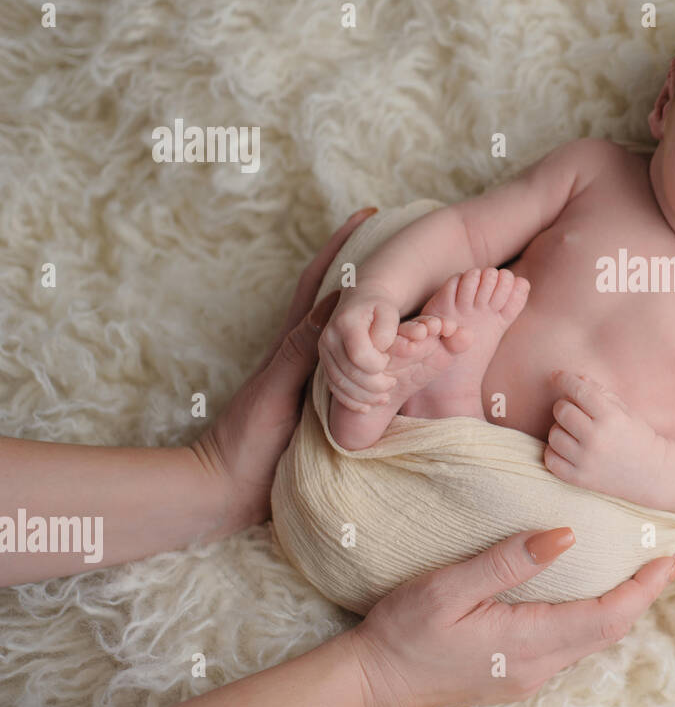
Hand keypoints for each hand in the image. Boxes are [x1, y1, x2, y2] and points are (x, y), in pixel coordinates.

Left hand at [189, 207, 377, 533]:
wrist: (225, 490)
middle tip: (405, 246)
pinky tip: (399, 355)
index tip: (367, 216)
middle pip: (342, 301)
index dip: (342, 247)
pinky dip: (379, 354)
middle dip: (370, 269)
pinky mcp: (324, 407)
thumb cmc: (245, 441)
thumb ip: (302, 349)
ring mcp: (316, 380)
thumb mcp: (276, 389)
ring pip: (355, 335)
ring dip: (381, 312)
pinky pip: (360, 371)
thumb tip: (337, 304)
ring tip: (416, 293)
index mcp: (296, 344)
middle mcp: (308, 355)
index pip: (321, 284)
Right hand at [317, 286, 405, 412]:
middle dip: (374, 385)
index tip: (389, 361)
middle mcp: (329, 338)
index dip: (378, 365)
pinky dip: (350, 401)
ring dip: (363, 397)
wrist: (361, 301)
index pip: (360, 356)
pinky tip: (365, 408)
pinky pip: (334, 387)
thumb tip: (380, 349)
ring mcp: (324, 351)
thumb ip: (387, 328)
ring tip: (384, 399)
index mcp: (346, 323)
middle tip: (392, 385)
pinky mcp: (325, 362)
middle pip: (349, 373)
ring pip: (340, 383)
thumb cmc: (380, 308)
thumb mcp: (389, 311)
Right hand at [346, 528, 674, 706]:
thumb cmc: (401, 633)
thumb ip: (506, 561)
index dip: (648, 582)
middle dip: (651, 586)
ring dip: (629, 597)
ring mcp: (531, 671)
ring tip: (649, 558)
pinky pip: (576, 637)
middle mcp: (539, 663)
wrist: (370, 683)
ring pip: (598, 633)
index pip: (610, 613)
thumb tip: (566, 535)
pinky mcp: (519, 669)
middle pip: (614, 625)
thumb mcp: (446, 588)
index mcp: (527, 642)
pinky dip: (601, 607)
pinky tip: (600, 583)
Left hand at [543, 370, 669, 505]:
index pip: (579, 391)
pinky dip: (554, 451)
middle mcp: (597, 438)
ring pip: (554, 434)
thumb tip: (576, 378)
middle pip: (562, 411)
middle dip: (564, 406)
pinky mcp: (579, 478)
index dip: (564, 380)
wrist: (652, 474)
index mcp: (611, 417)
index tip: (556, 376)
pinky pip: (550, 459)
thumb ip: (601, 392)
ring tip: (573, 432)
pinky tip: (567, 449)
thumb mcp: (624, 410)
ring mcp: (586, 460)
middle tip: (574, 410)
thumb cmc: (637, 436)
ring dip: (560, 429)